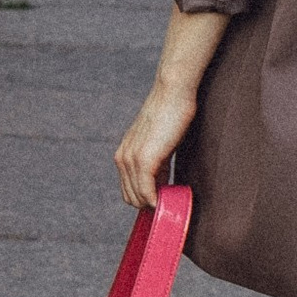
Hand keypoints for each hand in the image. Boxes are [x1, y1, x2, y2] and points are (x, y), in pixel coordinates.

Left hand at [116, 78, 198, 210]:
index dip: (146, 199)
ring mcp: (131, 160)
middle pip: (132, 198)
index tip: (164, 201)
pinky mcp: (144, 160)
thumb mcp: (159, 146)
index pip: (129, 191)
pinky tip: (169, 200)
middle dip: (150, 203)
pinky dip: (157, 201)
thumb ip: (157, 167)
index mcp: (124, 155)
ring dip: (155, 204)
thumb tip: (162, 190)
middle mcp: (123, 159)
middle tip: (171, 202)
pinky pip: (147, 192)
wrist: (172, 93)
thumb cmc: (171, 116)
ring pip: (139, 198)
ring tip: (173, 200)